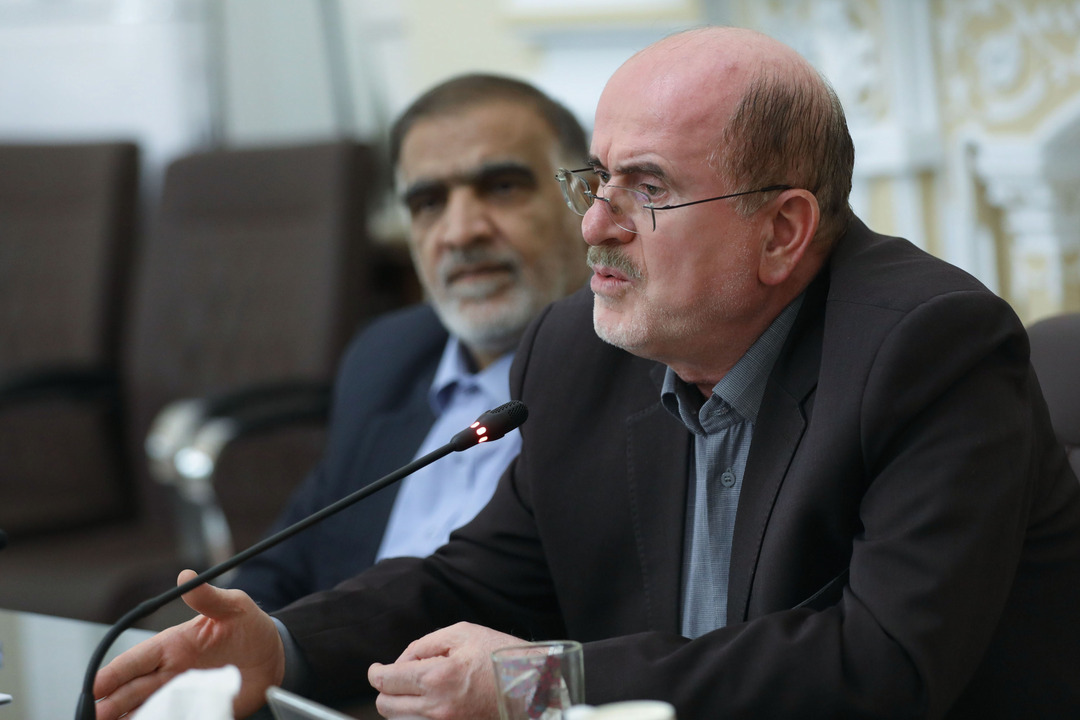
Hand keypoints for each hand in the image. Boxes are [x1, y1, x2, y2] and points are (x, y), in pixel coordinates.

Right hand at [93, 570, 284, 719]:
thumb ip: (209, 597)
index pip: (136, 660)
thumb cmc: (251, 627)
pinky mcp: (197, 710)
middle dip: (112, 703)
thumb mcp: (234, 607)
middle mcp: (171, 672)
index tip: (94, 686)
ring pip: (145, 709)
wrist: (275, 655)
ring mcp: (182, 693)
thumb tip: (186, 576)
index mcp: (173, 645)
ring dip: (128, 719)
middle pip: (132, 690)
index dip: (113, 673)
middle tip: (96, 716)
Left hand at [368, 622, 523, 719]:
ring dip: (401, 704)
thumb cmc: (501, 657)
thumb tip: (402, 662)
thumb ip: (424, 645)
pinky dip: (418, 715)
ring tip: (421, 687)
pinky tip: (433, 700)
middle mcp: (437, 708)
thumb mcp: (462, 634)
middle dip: (387, 689)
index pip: (387, 681)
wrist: (534, 686)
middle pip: (387, 707)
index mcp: (437, 678)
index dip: (376, 673)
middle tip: (398, 676)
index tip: (376, 669)